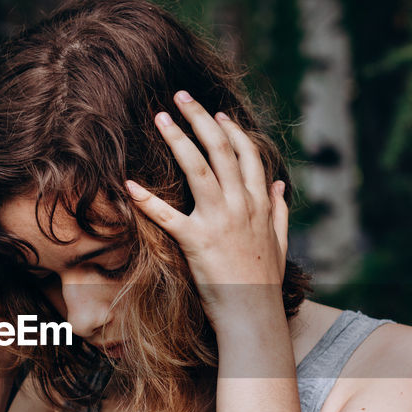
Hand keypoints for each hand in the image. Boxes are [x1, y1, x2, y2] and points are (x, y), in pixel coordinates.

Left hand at [124, 91, 288, 327]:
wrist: (253, 315)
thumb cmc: (264, 283)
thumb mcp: (279, 242)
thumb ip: (279, 210)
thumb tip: (281, 185)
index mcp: (260, 203)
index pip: (247, 154)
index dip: (231, 130)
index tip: (217, 113)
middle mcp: (241, 205)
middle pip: (220, 149)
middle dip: (200, 118)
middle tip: (181, 96)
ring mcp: (220, 221)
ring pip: (198, 168)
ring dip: (178, 139)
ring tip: (160, 118)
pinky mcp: (197, 242)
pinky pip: (168, 216)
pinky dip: (148, 200)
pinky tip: (130, 184)